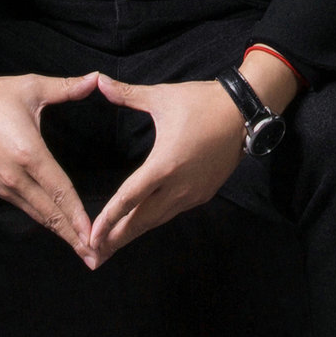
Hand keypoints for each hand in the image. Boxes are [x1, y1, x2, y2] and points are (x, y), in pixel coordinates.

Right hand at [0, 60, 99, 266]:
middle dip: (73, 237)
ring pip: (37, 214)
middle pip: (50, 213)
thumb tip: (96, 79)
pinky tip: (55, 226)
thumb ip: (65, 88)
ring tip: (80, 249)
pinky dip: (43, 219)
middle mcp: (16, 176)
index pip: (61, 191)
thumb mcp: (30, 87)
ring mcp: (3, 184)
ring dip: (59, 232)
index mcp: (29, 153)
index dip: (79, 216)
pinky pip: (24, 207)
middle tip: (96, 258)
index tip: (95, 235)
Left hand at [88, 47, 299, 266]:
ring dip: (135, 232)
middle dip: (117, 238)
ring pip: (158, 219)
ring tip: (113, 246)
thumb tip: (97, 80)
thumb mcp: (161, 96)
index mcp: (164, 165)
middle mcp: (178, 186)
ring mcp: (193, 193)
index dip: (109, 218)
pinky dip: (154, 221)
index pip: (129, 198)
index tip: (92, 236)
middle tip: (94, 256)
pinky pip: (173, 212)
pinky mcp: (203, 193)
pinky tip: (141, 225)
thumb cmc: (201, 102)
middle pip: (142, 219)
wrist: (244, 112)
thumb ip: (127, 94)